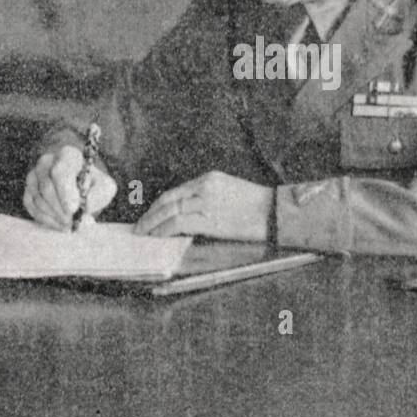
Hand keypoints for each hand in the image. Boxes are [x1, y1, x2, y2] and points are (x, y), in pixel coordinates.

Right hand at [24, 145, 117, 229]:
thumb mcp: (104, 187)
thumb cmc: (93, 185)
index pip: (60, 172)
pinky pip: (31, 205)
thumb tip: (84, 205)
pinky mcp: (28, 189)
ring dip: (54, 215)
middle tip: (73, 222)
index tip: (73, 210)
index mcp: (67, 155)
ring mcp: (34, 175)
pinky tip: (59, 224)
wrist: (80, 186)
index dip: (65, 192)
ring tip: (70, 225)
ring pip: (38, 197)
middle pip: (47, 187)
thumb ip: (98, 194)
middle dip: (60, 208)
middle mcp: (47, 162)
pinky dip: (45, 218)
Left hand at [133, 171, 272, 241]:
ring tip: (143, 234)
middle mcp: (205, 187)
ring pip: (169, 211)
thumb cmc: (258, 207)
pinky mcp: (210, 219)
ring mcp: (206, 202)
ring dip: (152, 224)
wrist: (277, 212)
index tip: (150, 216)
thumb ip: (208, 199)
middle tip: (139, 227)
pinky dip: (164, 230)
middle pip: (168, 200)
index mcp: (209, 179)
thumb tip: (187, 216)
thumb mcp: (230, 192)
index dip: (159, 206)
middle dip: (150, 215)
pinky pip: (178, 223)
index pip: (176, 192)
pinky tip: (157, 237)